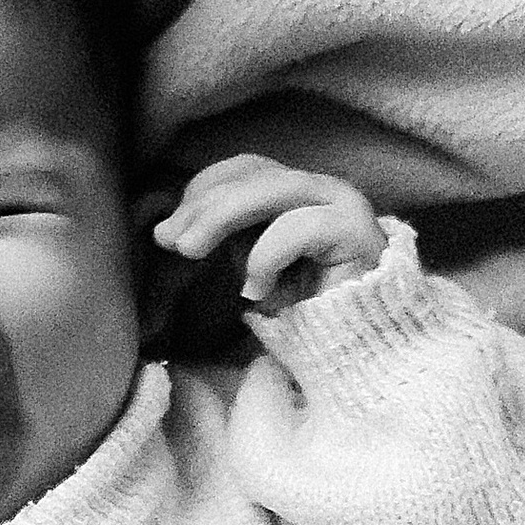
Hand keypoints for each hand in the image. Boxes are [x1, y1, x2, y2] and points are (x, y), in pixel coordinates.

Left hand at [153, 153, 389, 310]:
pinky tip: (254, 291)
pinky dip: (267, 256)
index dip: (204, 189)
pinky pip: (300, 227)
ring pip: (274, 190)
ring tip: (190, 251)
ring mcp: (343, 206)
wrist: (354, 355)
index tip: (168, 229)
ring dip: (222, 216)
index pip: (246, 170)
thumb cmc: (303, 315)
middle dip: (204, 205)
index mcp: (298, 194)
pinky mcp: (356, 232)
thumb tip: (169, 230)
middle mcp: (322, 191)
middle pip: (255, 175)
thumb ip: (226, 240)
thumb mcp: (253, 269)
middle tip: (169, 240)